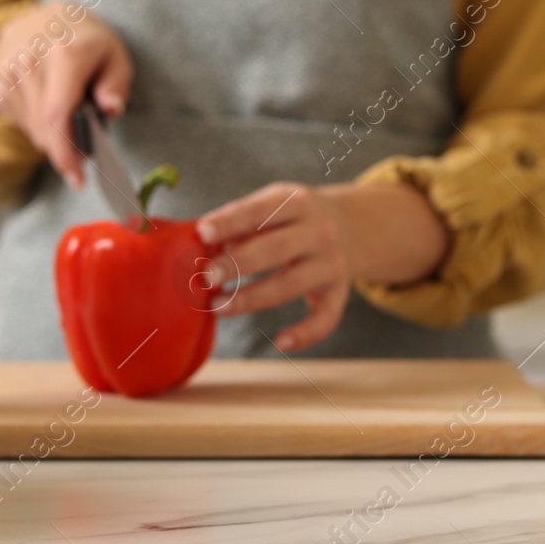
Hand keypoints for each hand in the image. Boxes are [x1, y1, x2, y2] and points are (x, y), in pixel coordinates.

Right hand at [0, 0, 132, 187]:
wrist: (42, 16)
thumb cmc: (85, 39)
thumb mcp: (114, 53)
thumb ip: (117, 83)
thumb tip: (111, 109)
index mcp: (64, 54)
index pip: (58, 115)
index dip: (66, 153)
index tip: (78, 178)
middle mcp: (28, 61)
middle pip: (44, 129)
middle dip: (65, 150)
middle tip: (83, 151)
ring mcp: (5, 71)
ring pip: (31, 129)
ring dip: (51, 135)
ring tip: (66, 111)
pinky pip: (17, 120)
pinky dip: (35, 123)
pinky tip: (45, 101)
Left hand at [197, 182, 448, 351]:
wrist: (350, 225)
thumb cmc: (290, 218)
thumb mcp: (271, 206)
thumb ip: (238, 223)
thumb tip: (194, 245)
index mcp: (297, 201)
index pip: (261, 210)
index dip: (231, 221)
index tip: (202, 232)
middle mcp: (320, 230)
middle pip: (276, 248)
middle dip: (237, 264)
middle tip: (204, 277)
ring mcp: (332, 262)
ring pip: (291, 284)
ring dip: (252, 298)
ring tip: (217, 307)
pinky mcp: (340, 291)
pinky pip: (326, 318)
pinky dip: (306, 333)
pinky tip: (281, 342)